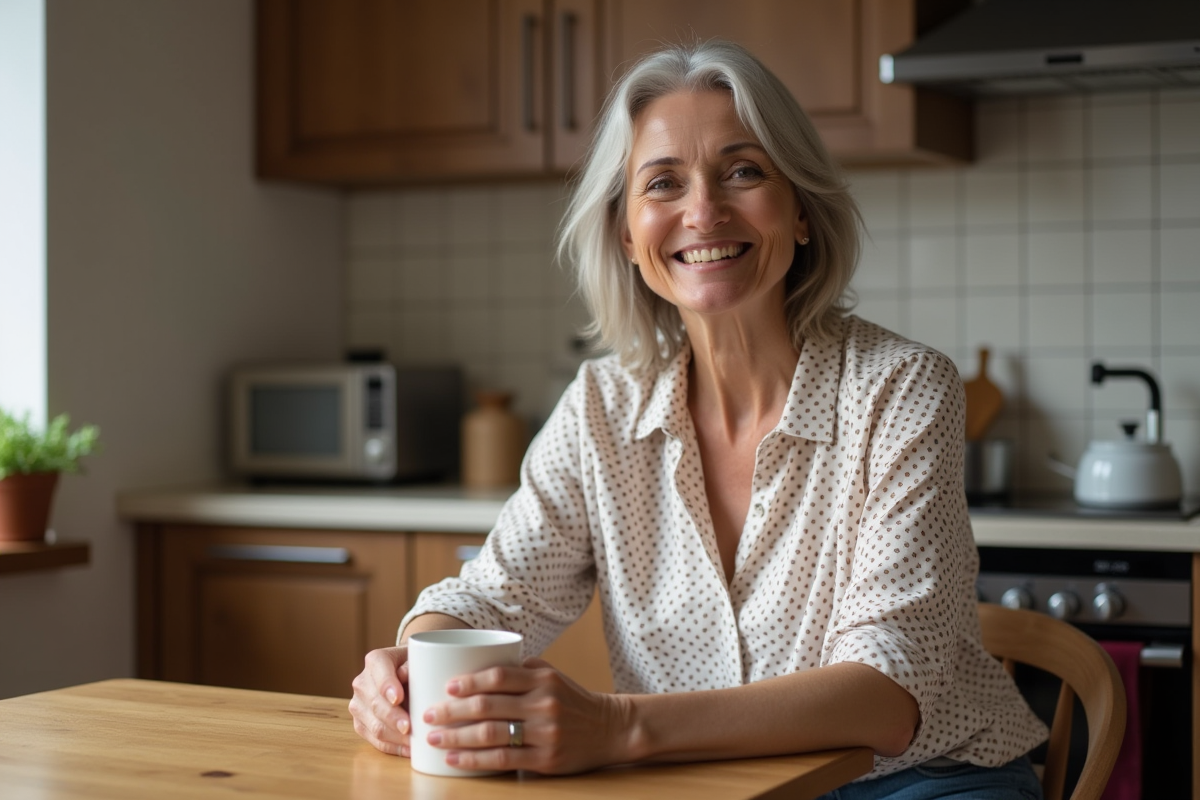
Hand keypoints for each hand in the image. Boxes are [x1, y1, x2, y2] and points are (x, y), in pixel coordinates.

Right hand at [349, 646, 411, 755]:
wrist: (405, 673)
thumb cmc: (417, 665)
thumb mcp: (419, 658)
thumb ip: (413, 664)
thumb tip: (404, 675)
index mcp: (376, 660)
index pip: (379, 671)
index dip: (387, 686)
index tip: (398, 698)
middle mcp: (362, 682)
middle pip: (376, 703)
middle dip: (393, 718)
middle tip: (411, 728)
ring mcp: (358, 704)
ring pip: (374, 725)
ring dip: (395, 737)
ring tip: (414, 742)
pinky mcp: (360, 723)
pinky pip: (374, 740)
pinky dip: (393, 746)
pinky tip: (408, 750)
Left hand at [421, 657, 630, 774]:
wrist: (610, 729)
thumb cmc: (573, 700)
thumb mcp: (553, 676)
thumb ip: (520, 670)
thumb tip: (476, 667)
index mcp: (543, 679)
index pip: (497, 676)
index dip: (468, 681)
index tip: (445, 686)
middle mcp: (544, 704)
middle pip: (488, 706)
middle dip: (451, 711)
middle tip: (428, 714)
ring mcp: (545, 733)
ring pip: (491, 734)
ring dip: (456, 737)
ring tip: (433, 737)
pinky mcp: (546, 759)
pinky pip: (502, 760)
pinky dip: (473, 759)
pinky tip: (454, 758)